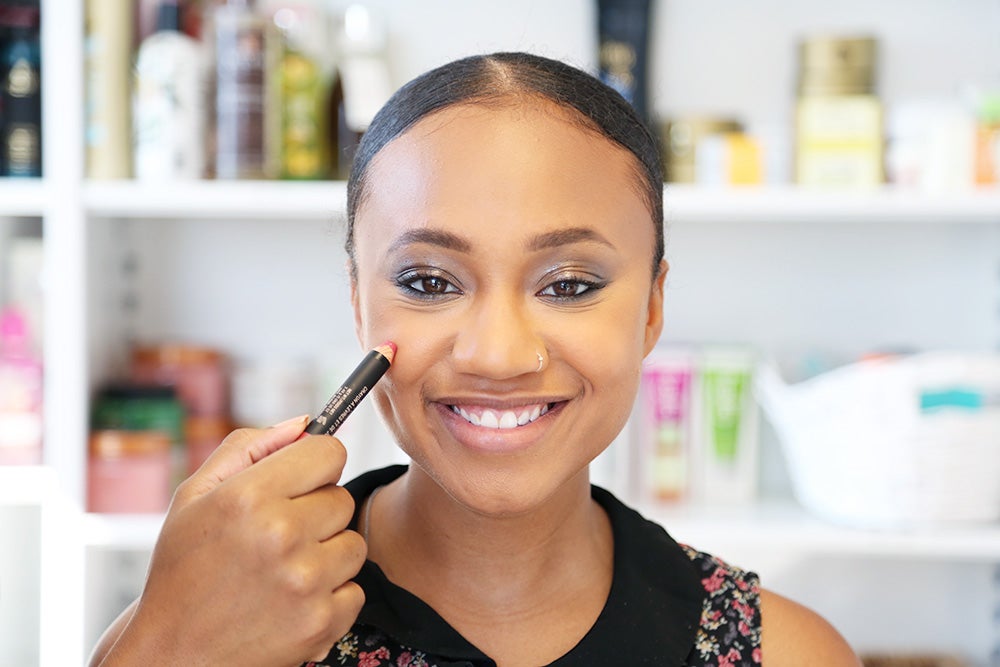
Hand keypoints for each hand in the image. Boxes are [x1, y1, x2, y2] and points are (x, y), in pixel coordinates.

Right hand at [100, 415, 365, 665]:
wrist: (174, 655)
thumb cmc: (184, 570)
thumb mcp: (196, 496)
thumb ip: (251, 448)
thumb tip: (305, 423)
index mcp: (250, 496)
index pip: (330, 452)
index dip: (316, 464)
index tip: (300, 482)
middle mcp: (281, 535)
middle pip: (343, 497)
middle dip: (316, 512)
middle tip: (277, 537)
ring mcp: (305, 581)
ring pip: (354, 544)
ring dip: (327, 554)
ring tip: (283, 570)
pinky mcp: (322, 621)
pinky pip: (355, 589)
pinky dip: (330, 596)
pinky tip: (292, 601)